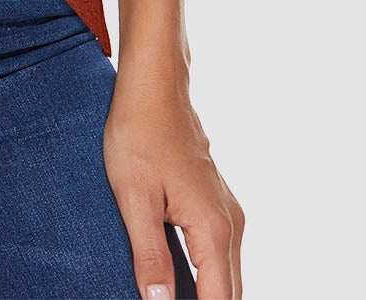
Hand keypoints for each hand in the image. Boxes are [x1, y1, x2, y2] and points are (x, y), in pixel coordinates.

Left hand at [104, 72, 243, 297]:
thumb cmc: (139, 135)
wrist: (153, 87)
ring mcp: (226, 211)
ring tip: (165, 295)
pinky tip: (176, 278)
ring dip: (206, 294)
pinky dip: (205, 275)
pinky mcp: (215, 202)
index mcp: (213, 229)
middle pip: (229, 293)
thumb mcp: (135, 199)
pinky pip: (218, 252)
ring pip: (226, 274)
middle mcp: (230, 224)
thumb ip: (151, 257)